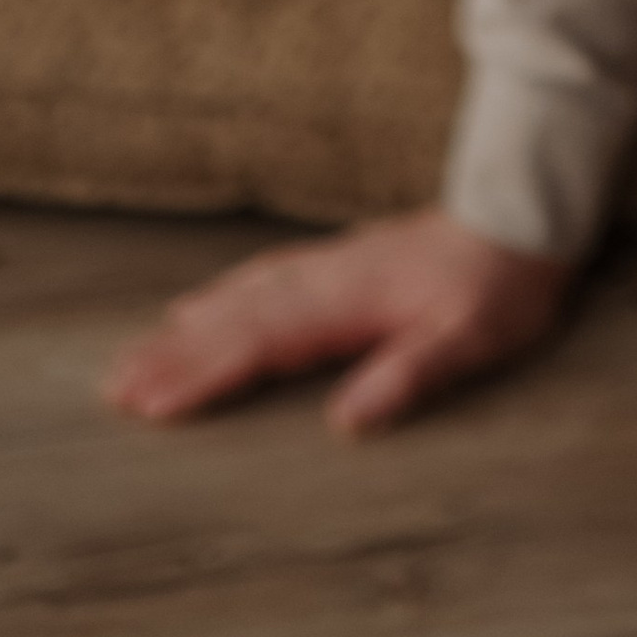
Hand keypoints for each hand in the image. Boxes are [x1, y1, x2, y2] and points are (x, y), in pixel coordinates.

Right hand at [103, 208, 570, 437]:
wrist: (524, 215)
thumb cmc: (503, 287)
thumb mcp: (471, 339)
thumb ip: (411, 374)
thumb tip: (347, 420)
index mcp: (350, 302)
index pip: (261, 343)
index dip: (203, 375)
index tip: (148, 404)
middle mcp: (327, 280)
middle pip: (236, 320)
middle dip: (172, 355)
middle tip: (111, 388)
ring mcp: (330, 267)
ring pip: (243, 297)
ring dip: (188, 328)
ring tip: (136, 356)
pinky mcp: (339, 263)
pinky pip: (263, 279)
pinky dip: (223, 296)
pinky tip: (201, 306)